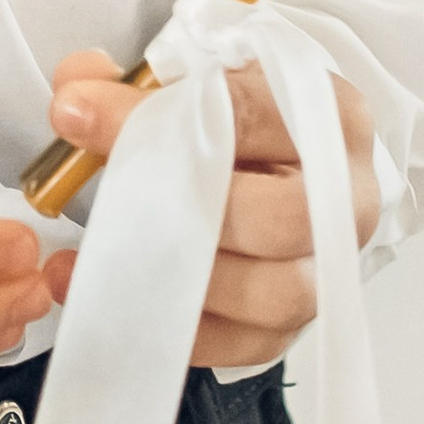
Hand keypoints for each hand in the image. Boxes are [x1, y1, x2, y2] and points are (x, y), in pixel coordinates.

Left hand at [38, 47, 380, 367]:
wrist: (284, 166)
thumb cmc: (240, 119)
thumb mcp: (198, 78)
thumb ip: (133, 83)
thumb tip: (77, 99)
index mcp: (327, 113)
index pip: (244, 112)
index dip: (152, 116)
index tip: (77, 116)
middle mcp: (345, 197)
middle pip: (279, 217)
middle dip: (180, 206)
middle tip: (103, 194)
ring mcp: (327, 269)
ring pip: (271, 293)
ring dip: (180, 277)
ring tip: (102, 257)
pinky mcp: (295, 324)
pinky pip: (246, 344)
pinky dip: (180, 328)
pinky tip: (122, 303)